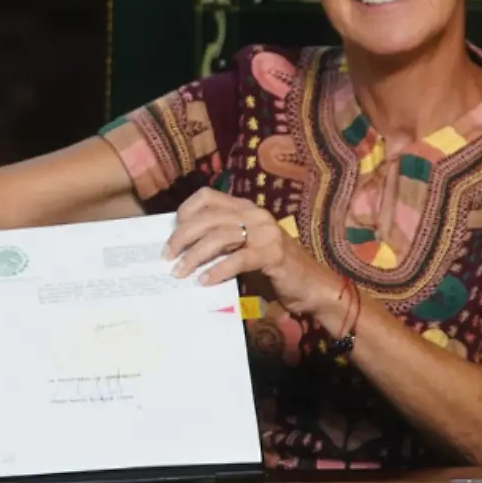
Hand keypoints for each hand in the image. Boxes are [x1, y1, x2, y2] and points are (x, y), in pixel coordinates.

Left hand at [163, 188, 341, 319]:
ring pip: (219, 236)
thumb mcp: (243, 248)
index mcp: (246, 208)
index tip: (171, 233)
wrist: (313, 286)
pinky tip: (204, 281)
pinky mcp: (272, 254)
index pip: (207, 196)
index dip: (185, 212)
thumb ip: (221, 242)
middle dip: (182, 236)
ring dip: (194, 256)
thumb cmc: (273, 269)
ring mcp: (265, 232)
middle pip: (207, 217)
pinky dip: (217, 270)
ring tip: (180, 272)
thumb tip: (182, 248)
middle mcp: (255, 214)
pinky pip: (237, 259)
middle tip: (167, 257)